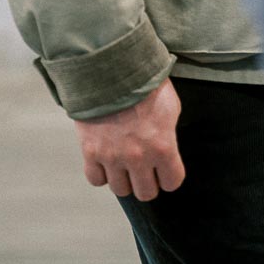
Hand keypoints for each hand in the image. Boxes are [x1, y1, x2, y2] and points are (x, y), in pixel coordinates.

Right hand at [74, 78, 183, 201]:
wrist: (112, 69)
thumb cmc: (146, 85)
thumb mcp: (170, 107)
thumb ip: (168, 134)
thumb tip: (166, 150)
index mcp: (163, 147)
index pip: (172, 182)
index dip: (170, 176)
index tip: (166, 169)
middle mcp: (138, 158)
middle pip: (145, 193)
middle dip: (147, 181)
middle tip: (145, 168)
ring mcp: (113, 157)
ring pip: (120, 190)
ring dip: (124, 178)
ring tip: (124, 163)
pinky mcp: (91, 152)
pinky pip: (96, 179)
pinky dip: (101, 173)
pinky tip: (106, 160)